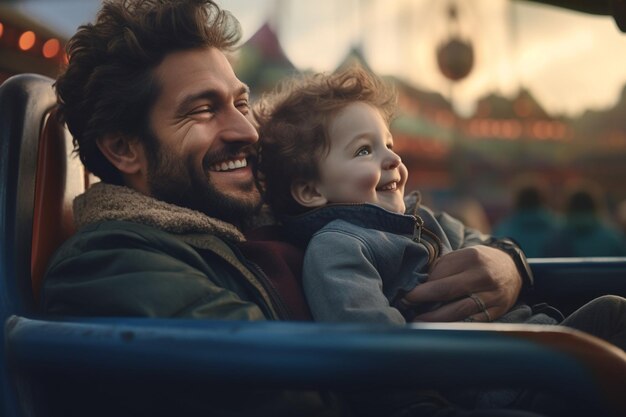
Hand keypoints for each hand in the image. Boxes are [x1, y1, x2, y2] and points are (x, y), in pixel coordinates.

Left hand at [403, 245, 521, 321]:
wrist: (511, 268)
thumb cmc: (476, 262)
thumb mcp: (460, 256)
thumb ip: (440, 268)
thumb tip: (416, 285)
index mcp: (470, 258)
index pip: (439, 275)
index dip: (420, 287)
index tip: (405, 295)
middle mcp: (482, 276)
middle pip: (447, 291)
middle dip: (423, 300)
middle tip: (406, 307)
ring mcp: (491, 295)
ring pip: (459, 311)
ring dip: (435, 319)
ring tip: (418, 321)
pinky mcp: (497, 311)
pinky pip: (473, 322)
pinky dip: (455, 326)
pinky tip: (440, 329)